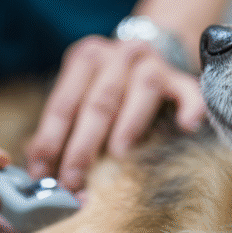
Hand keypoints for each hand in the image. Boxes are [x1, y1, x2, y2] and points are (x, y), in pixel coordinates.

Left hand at [25, 36, 204, 190]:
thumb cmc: (106, 88)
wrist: (146, 56)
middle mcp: (119, 54)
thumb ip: (62, 129)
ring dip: (129, 125)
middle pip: (100, 101)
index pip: (64, 102)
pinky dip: (189, 108)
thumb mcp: (79, 96)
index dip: (51, 140)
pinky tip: (188, 126)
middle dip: (84, 145)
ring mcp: (153, 62)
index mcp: (86, 57)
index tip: (43, 172)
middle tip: (75, 178)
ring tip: (119, 156)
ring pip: (143, 89)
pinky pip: (188, 92)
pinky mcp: (180, 77)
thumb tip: (42, 173)